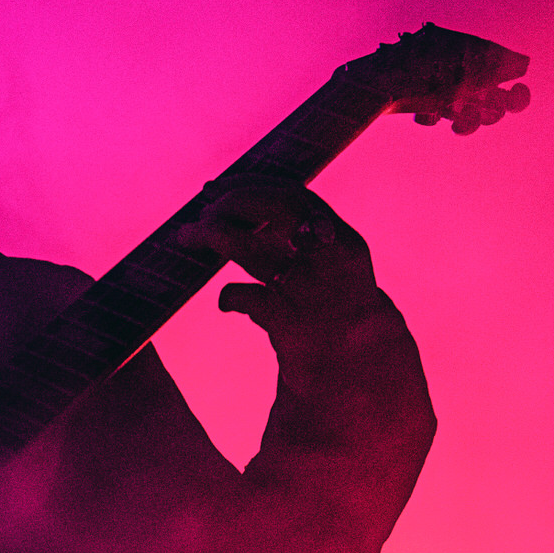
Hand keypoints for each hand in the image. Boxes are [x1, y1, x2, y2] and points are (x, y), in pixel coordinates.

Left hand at [174, 176, 384, 345]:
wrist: (364, 366)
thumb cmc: (333, 310)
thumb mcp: (325, 268)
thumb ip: (290, 239)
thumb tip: (230, 206)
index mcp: (342, 241)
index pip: (292, 195)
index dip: (248, 186)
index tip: (214, 188)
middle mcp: (331, 261)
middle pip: (278, 211)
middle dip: (233, 203)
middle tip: (204, 215)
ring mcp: (314, 294)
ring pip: (255, 250)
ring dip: (217, 236)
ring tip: (190, 236)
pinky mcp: (295, 328)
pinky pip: (249, 299)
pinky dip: (230, 295)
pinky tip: (226, 301)